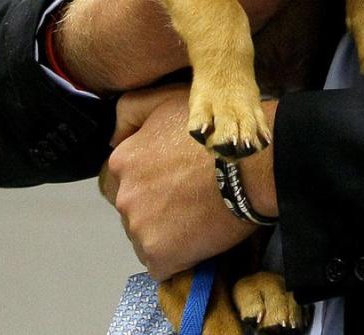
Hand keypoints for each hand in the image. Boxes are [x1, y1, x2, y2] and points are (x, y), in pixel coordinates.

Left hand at [100, 84, 278, 279]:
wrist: (249, 164)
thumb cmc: (213, 129)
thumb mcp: (164, 100)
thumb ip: (128, 111)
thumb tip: (113, 137)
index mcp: (122, 161)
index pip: (122, 179)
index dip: (149, 178)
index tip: (173, 177)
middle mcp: (123, 196)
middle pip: (133, 209)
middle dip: (154, 205)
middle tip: (187, 196)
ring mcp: (139, 229)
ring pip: (145, 236)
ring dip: (165, 231)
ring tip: (196, 215)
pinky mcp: (158, 256)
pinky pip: (161, 262)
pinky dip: (177, 255)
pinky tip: (198, 236)